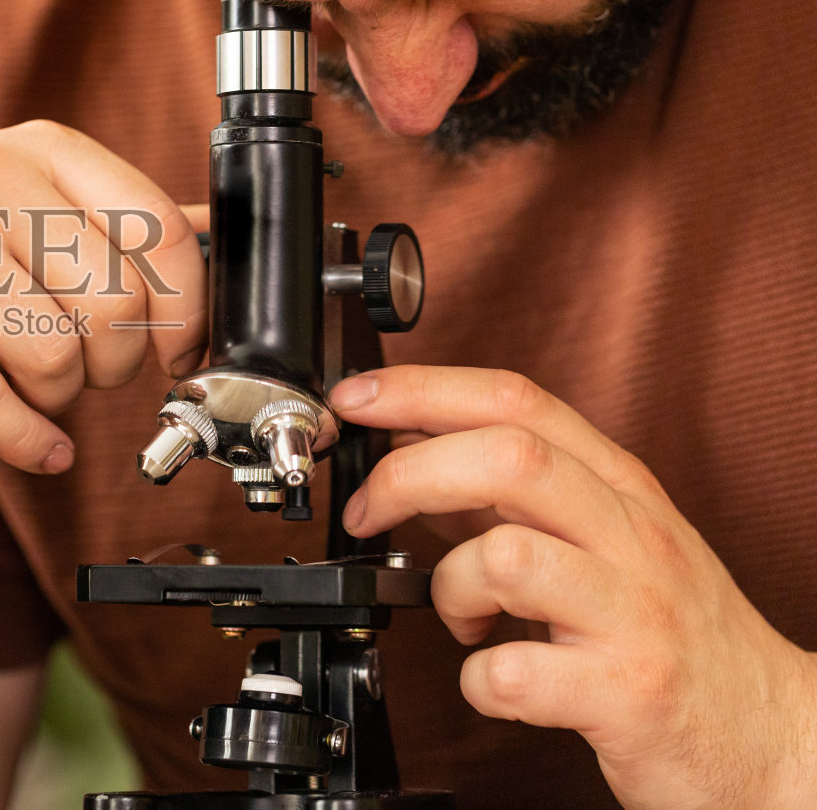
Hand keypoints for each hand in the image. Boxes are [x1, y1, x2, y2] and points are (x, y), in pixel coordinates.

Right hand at [0, 120, 206, 471]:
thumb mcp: (53, 226)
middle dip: (117, 363)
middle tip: (90, 367)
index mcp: (44, 149)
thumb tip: (228, 258)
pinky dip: (29, 441)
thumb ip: (135, 236)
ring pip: (54, 358)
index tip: (178, 349)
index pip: (157, 230)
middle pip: (113, 303)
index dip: (188, 311)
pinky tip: (40, 443)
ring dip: (61, 398)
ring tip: (36, 381)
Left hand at [329, 365, 816, 809]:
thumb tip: (411, 455)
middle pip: (506, 458)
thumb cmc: (672, 635)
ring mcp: (634, 612)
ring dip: (448, 586)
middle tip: (366, 513)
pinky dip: (478, 679)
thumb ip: (511, 498)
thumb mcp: (600, 541)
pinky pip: (515, 672)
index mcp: (618, 489)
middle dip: (409, 474)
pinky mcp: (630, 692)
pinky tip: (493, 680)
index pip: (515, 400)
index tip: (355, 399)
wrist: (771, 736)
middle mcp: (631, 536)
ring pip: (506, 555)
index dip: (422, 389)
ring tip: (459, 615)